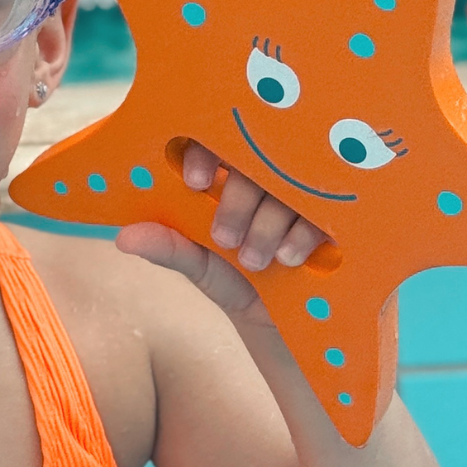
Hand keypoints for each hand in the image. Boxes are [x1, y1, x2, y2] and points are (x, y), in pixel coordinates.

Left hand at [116, 140, 328, 321]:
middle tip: (225, 240)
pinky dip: (304, 231)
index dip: (206, 153)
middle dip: (237, 200)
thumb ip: (169, 248)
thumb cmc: (241, 284)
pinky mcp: (342, 214)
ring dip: (268, 222)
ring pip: (290, 185)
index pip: (218, 141)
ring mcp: (309, 191)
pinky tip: (291, 258)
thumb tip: (123, 238)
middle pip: (257, 160)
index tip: (196, 183)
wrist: (290, 324)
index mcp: (233, 175)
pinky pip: (327, 209)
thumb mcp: (202, 267)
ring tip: (255, 260)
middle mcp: (272, 175)